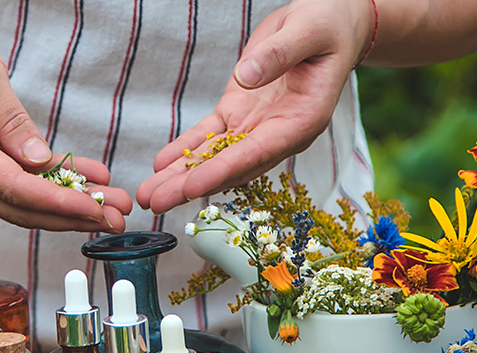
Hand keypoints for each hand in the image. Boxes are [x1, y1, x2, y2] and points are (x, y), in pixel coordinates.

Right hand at [0, 9, 130, 231]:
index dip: (58, 203)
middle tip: (117, 219)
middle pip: (20, 208)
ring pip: (21, 202)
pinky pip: (17, 184)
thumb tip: (41, 162)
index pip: (14, 188)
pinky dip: (52, 186)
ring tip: (111, 205)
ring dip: (66, 208)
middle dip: (71, 217)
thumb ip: (13, 121)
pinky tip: (88, 181)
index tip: (96, 209)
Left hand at [136, 0, 373, 213]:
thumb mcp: (307, 31)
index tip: (192, 186)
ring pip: (215, 156)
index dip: (224, 170)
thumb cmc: (326, 27)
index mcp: (303, 120)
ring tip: (148, 195)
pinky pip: (209, 136)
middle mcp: (279, 132)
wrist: (328, 25)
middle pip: (231, 166)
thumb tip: (246, 76)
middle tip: (155, 202)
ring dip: (181, 176)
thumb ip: (278, 54)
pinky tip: (161, 165)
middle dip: (191, 185)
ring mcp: (256, 125)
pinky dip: (185, 149)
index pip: (258, 152)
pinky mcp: (239, 113)